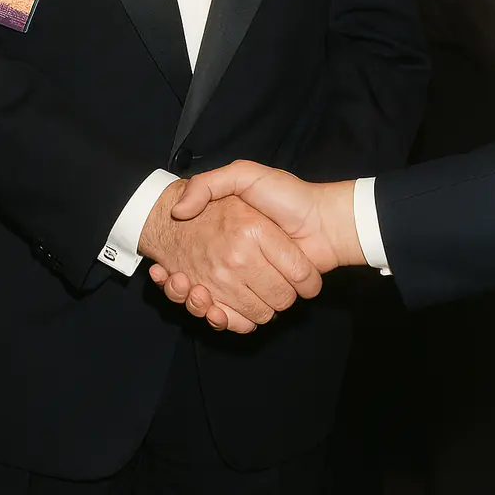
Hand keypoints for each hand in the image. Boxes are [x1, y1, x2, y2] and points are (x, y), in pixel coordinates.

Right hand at [149, 163, 361, 330]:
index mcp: (228, 236)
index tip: (168, 271)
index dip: (176, 271)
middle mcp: (235, 261)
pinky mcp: (261, 298)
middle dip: (191, 290)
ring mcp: (248, 281)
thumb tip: (178, 211)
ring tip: (194, 291)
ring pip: (214, 306)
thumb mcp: (243, 175)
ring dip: (199, 305)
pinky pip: (233, 319)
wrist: (326, 220)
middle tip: (183, 282)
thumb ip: (209, 184)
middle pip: (203, 285)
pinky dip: (220, 320)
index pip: (190, 258)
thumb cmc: (287, 195)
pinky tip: (210, 307)